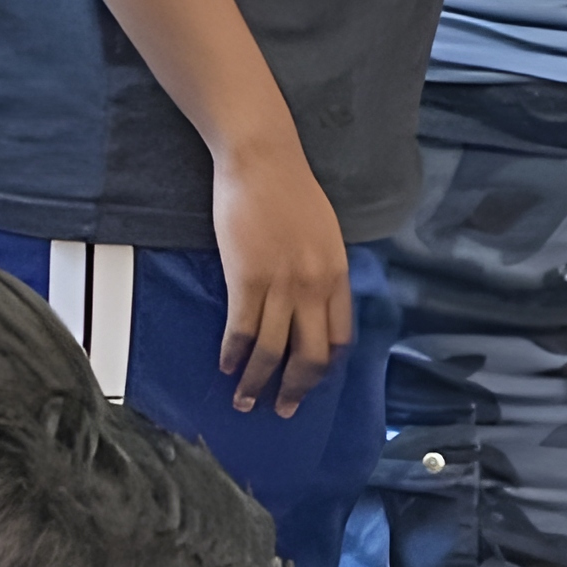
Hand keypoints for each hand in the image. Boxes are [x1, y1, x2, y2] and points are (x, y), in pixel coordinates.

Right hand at [212, 131, 352, 416]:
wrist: (262, 158)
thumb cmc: (290, 189)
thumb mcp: (324, 232)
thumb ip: (323, 270)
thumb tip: (314, 304)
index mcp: (337, 273)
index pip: (340, 338)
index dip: (324, 368)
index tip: (310, 381)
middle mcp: (315, 285)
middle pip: (310, 356)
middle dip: (295, 390)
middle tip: (282, 409)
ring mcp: (281, 284)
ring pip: (272, 353)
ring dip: (257, 384)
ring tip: (244, 400)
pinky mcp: (247, 279)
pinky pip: (241, 331)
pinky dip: (233, 355)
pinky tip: (226, 364)